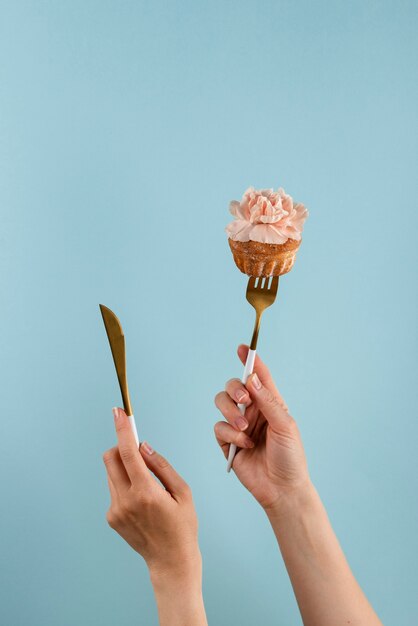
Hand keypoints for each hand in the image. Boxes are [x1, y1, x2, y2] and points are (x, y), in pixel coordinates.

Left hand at [103, 407, 199, 578]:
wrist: (171, 562)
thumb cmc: (183, 525)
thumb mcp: (183, 492)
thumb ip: (162, 466)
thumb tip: (144, 446)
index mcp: (146, 493)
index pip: (128, 453)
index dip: (122, 429)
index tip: (118, 412)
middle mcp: (125, 501)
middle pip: (111, 458)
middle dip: (122, 447)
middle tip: (139, 451)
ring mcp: (115, 510)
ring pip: (112, 473)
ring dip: (125, 468)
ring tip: (147, 484)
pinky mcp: (111, 517)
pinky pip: (114, 489)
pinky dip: (126, 484)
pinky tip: (143, 501)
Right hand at [214, 344, 310, 511]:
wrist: (282, 489)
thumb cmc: (290, 457)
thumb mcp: (285, 426)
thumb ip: (268, 402)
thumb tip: (252, 379)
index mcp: (270, 404)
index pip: (258, 377)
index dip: (250, 360)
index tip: (242, 347)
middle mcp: (253, 411)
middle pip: (233, 386)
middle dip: (235, 389)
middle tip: (244, 401)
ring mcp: (238, 426)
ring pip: (221, 403)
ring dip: (231, 413)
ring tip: (244, 429)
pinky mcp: (227, 442)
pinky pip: (218, 427)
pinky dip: (230, 434)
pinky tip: (244, 446)